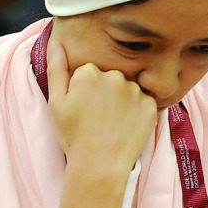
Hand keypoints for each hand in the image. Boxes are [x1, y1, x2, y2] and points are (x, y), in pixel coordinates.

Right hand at [46, 41, 157, 180]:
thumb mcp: (56, 103)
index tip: (84, 107)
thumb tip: (56, 42)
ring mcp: (134, 90)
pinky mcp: (150, 105)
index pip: (90, 71)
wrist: (100, 165)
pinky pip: (144, 101)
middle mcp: (114, 76)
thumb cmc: (74, 136)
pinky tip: (127, 125)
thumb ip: (56, 69)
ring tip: (113, 122)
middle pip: (111, 76)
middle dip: (106, 91)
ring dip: (123, 100)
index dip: (86, 90)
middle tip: (99, 116)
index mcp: (88, 72)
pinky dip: (138, 110)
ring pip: (129, 88)